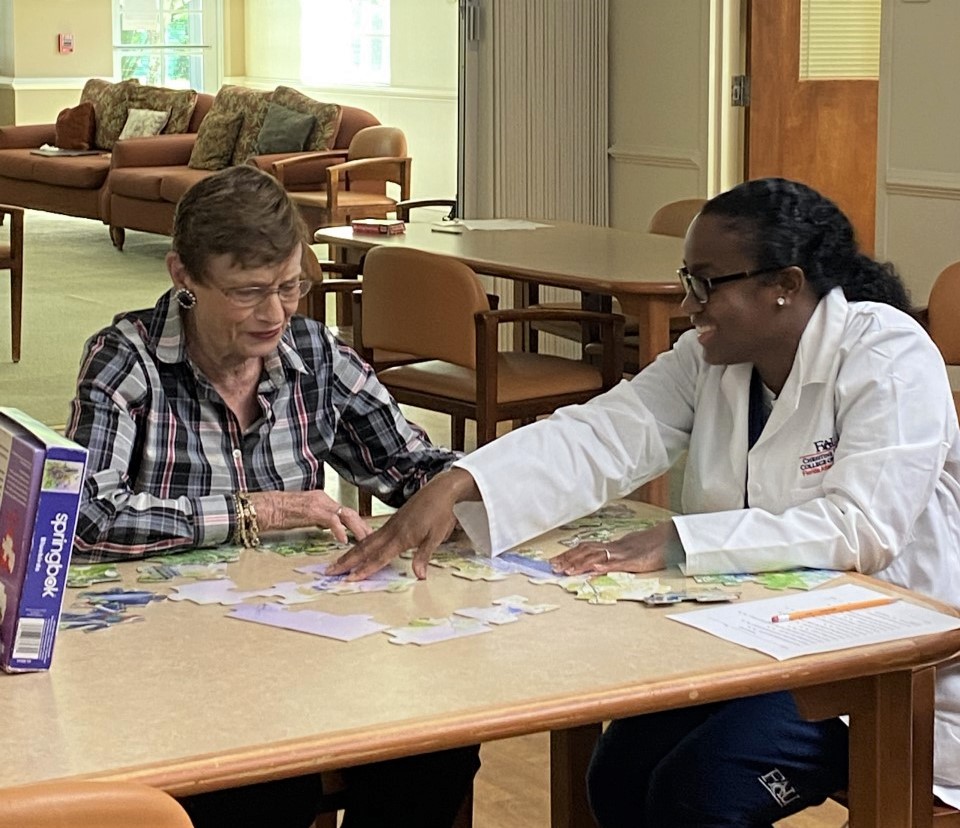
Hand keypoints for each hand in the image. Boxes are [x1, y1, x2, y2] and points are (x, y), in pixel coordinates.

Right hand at [245, 491, 371, 543]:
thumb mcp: (304, 517)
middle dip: (363, 527)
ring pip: (346, 515)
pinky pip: (331, 520)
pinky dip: (339, 530)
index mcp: (322, 500)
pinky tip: (343, 540)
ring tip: (365, 541)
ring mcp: (318, 503)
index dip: (357, 523)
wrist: (263, 507)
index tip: (366, 534)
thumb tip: (329, 528)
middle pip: (350, 513)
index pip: (345, 512)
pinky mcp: (312, 510)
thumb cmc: (278, 514)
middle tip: (372, 539)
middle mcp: (323, 499)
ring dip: (357, 529)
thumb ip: (318, 520)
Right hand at [327, 468, 479, 579]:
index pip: (379, 558)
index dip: (365, 570)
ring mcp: (390, 525)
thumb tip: (419, 576)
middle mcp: (391, 531)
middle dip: (347, 562)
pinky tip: (359, 548)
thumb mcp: (436, 536)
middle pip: (365, 549)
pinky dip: (362, 544)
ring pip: (366, 541)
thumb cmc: (441, 513)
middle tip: (329, 571)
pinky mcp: (393, 521)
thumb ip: (423, 556)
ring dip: (351, 553)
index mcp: (401, 538)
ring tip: (338, 562)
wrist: (440, 490)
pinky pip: (373, 535)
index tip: (349, 580)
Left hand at [550, 520, 680, 575]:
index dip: (568, 554)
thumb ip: (614, 556)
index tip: (554, 560)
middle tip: (553, 567)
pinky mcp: (633, 561)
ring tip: (567, 570)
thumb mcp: (629, 551)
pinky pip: (617, 563)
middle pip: (586, 551)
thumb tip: (598, 563)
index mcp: (611, 546)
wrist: (669, 538)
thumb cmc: (650, 546)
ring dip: (580, 564)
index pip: (585, 548)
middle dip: (568, 559)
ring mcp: (622, 554)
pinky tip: (594, 569)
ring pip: (597, 557)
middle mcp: (613, 548)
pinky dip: (604, 566)